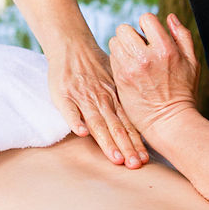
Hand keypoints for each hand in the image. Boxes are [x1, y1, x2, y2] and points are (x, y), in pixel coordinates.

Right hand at [46, 42, 147, 167]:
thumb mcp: (115, 79)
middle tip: (135, 165)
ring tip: (116, 158)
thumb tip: (141, 118)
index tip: (145, 159)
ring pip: (96, 122)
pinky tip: (81, 133)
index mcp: (113, 97)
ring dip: (107, 141)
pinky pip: (69, 110)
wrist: (71, 44)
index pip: (127, 123)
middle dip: (126, 148)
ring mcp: (82, 98)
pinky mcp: (63, 95)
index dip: (136, 142)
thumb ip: (122, 99)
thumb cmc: (94, 64)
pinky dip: (75, 120)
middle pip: (115, 127)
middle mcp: (101, 99)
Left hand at [109, 12, 199, 135]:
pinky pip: (112, 58)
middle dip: (130, 35)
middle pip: (124, 28)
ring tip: (133, 59)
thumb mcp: (192, 62)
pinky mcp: (120, 79)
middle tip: (139, 47)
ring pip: (115, 42)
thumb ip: (182, 36)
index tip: (150, 36)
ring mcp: (130, 68)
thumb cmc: (183, 92)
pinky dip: (119, 61)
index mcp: (165, 49)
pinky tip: (130, 71)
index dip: (147, 25)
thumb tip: (170, 17)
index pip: (146, 18)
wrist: (169, 122)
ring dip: (122, 47)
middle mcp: (145, 56)